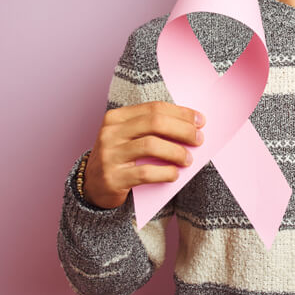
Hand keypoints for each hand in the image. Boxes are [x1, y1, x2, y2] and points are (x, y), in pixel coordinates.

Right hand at [82, 101, 204, 208]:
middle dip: (182, 130)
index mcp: (117, 117)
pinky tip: (174, 174)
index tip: (200, 121)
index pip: (154, 108)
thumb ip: (153, 129)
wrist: (93, 187)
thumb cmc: (121, 158)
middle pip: (155, 123)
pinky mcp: (112, 177)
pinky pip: (145, 172)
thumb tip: (190, 126)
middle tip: (199, 139)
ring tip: (188, 159)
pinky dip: (165, 172)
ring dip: (176, 152)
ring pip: (151, 145)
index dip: (181, 113)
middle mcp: (110, 133)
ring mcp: (109, 155)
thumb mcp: (130, 137)